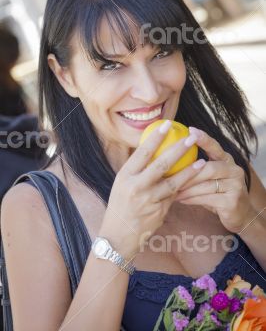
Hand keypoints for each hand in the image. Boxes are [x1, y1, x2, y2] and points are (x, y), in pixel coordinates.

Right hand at [99, 122, 205, 259]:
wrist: (118, 236)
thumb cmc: (120, 206)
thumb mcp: (122, 184)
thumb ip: (136, 170)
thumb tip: (151, 149)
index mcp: (125, 176)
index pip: (142, 152)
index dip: (156, 137)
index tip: (167, 125)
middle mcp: (136, 187)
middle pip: (161, 164)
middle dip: (178, 149)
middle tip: (191, 138)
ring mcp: (149, 200)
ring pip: (174, 182)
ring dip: (190, 171)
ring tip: (202, 161)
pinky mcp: (159, 212)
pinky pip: (174, 196)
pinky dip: (184, 188)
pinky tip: (195, 181)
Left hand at [175, 126, 252, 233]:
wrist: (239, 214)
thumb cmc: (217, 193)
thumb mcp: (209, 178)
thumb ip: (196, 167)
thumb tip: (168, 156)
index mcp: (226, 160)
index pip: (215, 146)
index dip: (203, 138)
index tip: (190, 130)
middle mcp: (234, 170)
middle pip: (209, 167)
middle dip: (188, 173)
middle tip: (169, 175)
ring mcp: (235, 186)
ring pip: (206, 185)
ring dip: (186, 188)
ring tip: (171, 190)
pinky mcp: (232, 201)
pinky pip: (207, 198)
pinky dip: (191, 199)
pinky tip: (180, 199)